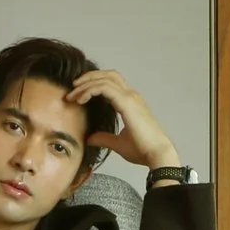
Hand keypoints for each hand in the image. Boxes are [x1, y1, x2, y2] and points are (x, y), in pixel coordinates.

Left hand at [64, 69, 180, 171]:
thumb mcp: (118, 144)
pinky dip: (90, 90)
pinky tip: (80, 99)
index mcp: (131, 102)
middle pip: (108, 75)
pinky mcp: (127, 102)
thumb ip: (104, 138)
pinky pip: (104, 88)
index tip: (78, 95)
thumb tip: (90, 139)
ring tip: (72, 94)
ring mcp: (130, 97)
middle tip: (73, 87)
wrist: (157, 154)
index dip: (94, 84)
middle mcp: (132, 96)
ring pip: (104, 79)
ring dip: (86, 84)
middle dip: (89, 77)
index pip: (112, 83)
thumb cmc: (143, 150)